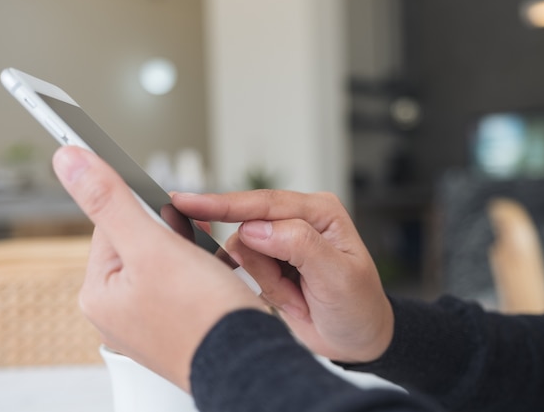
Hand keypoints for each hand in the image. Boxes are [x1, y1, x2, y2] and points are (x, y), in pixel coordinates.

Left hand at [52, 146, 263, 391]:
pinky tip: (213, 281)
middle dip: (173, 235)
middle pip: (139, 242)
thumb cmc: (203, 315)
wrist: (248, 362)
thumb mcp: (152, 247)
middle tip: (196, 247)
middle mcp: (117, 310)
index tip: (175, 215)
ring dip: (189, 252)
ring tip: (209, 266)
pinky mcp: (173, 325)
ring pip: (164, 261)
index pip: (111, 223)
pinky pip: (180, 283)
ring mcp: (146, 320)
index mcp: (98, 293)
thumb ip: (110, 201)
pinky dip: (198, 274)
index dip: (148, 212)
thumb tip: (68, 161)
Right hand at [172, 190, 393, 362]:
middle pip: (247, 228)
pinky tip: (288, 296)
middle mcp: (297, 219)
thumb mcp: (338, 277)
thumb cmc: (357, 307)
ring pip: (243, 252)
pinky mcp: (268, 261)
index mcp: (319, 211)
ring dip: (267, 283)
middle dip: (263, 268)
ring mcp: (280, 241)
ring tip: (299, 297)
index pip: (264, 203)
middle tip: (292, 291)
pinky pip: (243, 268)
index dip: (223, 204)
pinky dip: (261, 288)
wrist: (356, 340)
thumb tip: (254, 228)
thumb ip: (299, 245)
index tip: (186, 203)